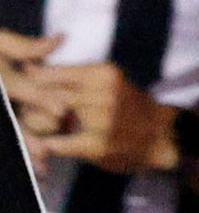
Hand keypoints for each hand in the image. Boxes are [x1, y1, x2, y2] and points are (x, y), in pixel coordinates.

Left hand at [0, 35, 174, 172]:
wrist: (161, 136)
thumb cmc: (127, 107)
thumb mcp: (105, 81)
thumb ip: (71, 77)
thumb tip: (28, 66)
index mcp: (102, 73)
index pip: (48, 73)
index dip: (30, 82)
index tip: (24, 89)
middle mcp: (102, 93)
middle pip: (42, 95)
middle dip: (30, 105)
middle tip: (29, 110)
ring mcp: (101, 120)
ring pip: (45, 119)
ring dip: (34, 126)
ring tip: (37, 129)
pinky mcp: (97, 145)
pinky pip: (57, 143)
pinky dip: (47, 145)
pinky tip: (46, 146)